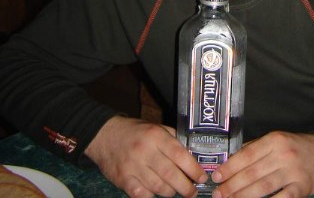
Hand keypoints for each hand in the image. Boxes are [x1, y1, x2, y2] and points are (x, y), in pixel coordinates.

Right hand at [84, 115, 206, 196]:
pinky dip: (152, 197)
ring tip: (176, 191)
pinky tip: (157, 193)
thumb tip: (193, 154)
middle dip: (186, 187)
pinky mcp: (123, 180)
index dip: (193, 169)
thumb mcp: (156, 128)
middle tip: (193, 192)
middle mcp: (145, 151)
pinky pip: (142, 195)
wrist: (105, 135)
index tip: (202, 177)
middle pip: (171, 175)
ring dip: (171, 193)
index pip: (179, 155)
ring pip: (158, 188)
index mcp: (156, 136)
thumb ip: (173, 139)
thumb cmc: (135, 132)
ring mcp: (133, 167)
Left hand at [211, 132, 313, 197]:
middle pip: (252, 173)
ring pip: (263, 188)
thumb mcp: (277, 140)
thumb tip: (231, 160)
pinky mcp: (302, 188)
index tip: (216, 176)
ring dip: (244, 197)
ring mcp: (293, 172)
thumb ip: (256, 148)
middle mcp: (282, 155)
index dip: (230, 167)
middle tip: (218, 194)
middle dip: (232, 186)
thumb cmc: (296, 148)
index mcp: (274, 140)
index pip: (247, 155)